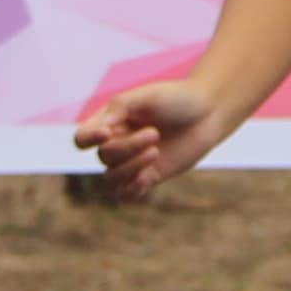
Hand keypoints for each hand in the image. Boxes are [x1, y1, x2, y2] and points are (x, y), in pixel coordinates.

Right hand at [72, 79, 221, 202]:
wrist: (208, 113)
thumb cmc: (176, 98)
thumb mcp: (147, 96)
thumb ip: (120, 108)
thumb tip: (100, 130)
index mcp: (110, 122)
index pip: (82, 139)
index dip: (88, 140)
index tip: (107, 133)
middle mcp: (117, 143)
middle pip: (105, 157)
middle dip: (128, 147)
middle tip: (155, 133)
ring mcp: (132, 162)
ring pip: (112, 178)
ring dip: (130, 169)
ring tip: (155, 152)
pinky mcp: (148, 177)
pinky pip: (126, 193)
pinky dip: (132, 189)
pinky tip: (146, 179)